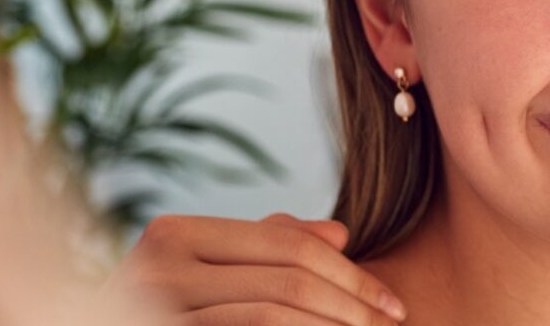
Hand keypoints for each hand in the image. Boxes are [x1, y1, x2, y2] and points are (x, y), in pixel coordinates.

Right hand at [111, 213, 406, 324]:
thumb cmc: (166, 313)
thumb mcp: (207, 274)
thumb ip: (264, 249)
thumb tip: (340, 233)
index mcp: (173, 234)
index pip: (288, 244)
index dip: (352, 273)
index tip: (394, 302)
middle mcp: (156, 266)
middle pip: (288, 278)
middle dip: (354, 304)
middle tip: (395, 323)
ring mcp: (154, 308)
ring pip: (273, 316)